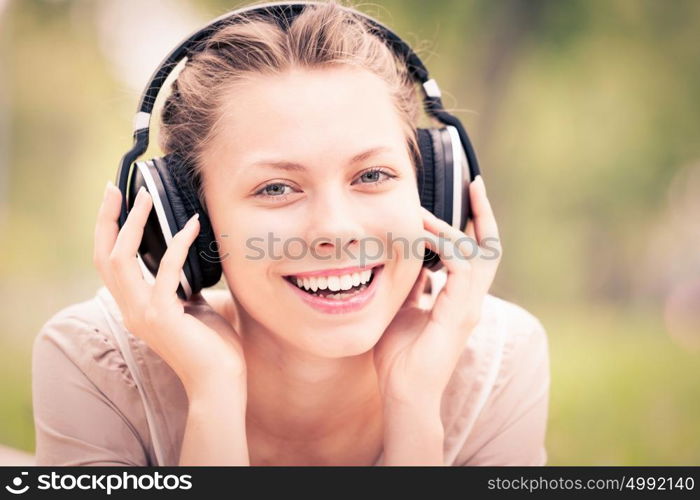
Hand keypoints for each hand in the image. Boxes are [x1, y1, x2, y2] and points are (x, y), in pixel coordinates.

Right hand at [93, 182, 245, 397]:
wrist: (220, 382)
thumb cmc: (213, 346)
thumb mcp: (192, 306)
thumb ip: (181, 283)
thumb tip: (187, 254)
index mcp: (135, 307)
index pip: (109, 263)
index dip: (108, 231)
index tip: (116, 201)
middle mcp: (131, 310)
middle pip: (104, 256)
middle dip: (109, 219)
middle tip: (117, 188)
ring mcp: (143, 314)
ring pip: (121, 259)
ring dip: (133, 224)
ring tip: (147, 197)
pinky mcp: (163, 316)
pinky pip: (167, 269)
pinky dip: (179, 243)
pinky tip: (194, 226)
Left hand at [373, 175, 501, 410]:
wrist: (404, 392)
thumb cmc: (400, 357)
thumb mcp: (403, 309)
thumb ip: (413, 285)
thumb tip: (410, 260)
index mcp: (458, 298)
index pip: (475, 253)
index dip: (475, 224)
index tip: (468, 194)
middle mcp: (469, 300)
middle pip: (490, 247)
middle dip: (483, 214)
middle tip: (474, 183)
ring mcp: (468, 307)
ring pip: (477, 254)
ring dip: (453, 228)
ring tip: (426, 213)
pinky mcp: (459, 313)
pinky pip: (459, 268)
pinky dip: (443, 247)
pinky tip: (422, 236)